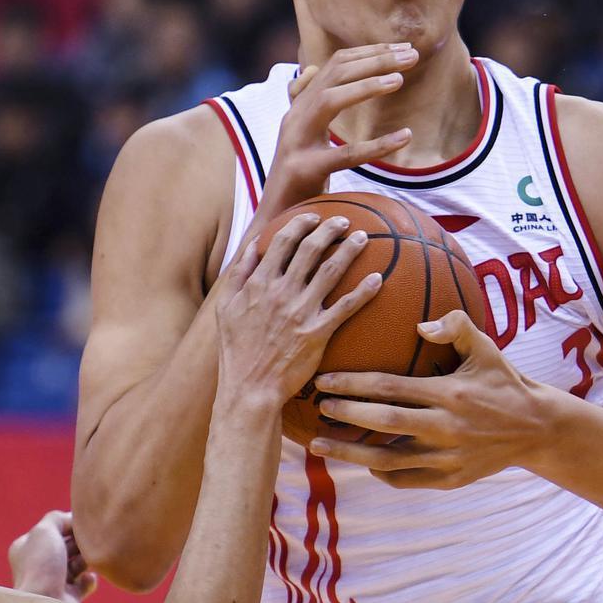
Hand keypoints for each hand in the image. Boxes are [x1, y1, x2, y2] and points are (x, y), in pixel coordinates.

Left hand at [8, 509, 96, 602]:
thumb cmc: (41, 566)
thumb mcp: (44, 531)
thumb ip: (57, 518)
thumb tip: (72, 519)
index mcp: (27, 548)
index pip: (51, 530)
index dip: (68, 524)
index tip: (83, 522)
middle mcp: (38, 565)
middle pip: (66, 546)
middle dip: (79, 542)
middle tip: (89, 541)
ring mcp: (53, 583)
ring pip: (76, 563)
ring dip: (86, 559)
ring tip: (89, 560)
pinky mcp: (68, 599)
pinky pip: (84, 583)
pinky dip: (89, 580)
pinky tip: (88, 578)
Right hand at [214, 211, 381, 401]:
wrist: (250, 386)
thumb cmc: (236, 350)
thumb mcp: (224, 309)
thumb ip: (238, 275)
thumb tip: (252, 247)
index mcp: (259, 283)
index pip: (282, 241)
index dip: (300, 224)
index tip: (313, 216)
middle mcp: (281, 292)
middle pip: (310, 249)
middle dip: (329, 229)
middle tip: (344, 220)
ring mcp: (301, 311)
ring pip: (331, 271)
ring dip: (349, 250)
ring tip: (363, 237)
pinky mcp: (318, 333)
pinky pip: (346, 307)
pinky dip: (363, 291)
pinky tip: (378, 279)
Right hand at [245, 44, 418, 238]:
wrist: (275, 220)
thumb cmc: (297, 180)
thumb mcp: (302, 137)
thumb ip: (306, 103)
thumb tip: (312, 70)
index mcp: (300, 109)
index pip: (335, 66)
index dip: (369, 53)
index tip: (403, 48)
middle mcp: (295, 118)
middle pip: (335, 74)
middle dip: (375, 60)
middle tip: (412, 56)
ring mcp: (297, 143)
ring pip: (331, 101)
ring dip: (367, 86)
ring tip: (400, 80)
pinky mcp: (305, 170)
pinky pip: (345, 155)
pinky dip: (378, 145)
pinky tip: (406, 136)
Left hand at [310, 310, 547, 488]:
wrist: (538, 429)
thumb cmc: (504, 382)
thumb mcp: (487, 348)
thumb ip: (456, 326)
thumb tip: (420, 326)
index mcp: (450, 393)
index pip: (391, 387)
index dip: (353, 384)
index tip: (324, 381)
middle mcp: (446, 427)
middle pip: (384, 422)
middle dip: (346, 415)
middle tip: (318, 408)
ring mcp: (448, 457)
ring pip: (388, 460)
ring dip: (350, 454)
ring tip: (319, 446)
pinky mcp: (451, 479)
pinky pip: (408, 480)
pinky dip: (382, 474)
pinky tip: (363, 464)